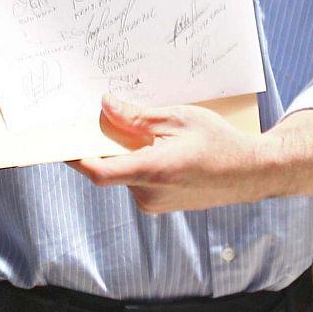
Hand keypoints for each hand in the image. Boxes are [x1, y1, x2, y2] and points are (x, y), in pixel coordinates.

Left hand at [70, 95, 272, 212]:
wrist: (249, 172)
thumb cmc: (218, 142)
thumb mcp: (178, 118)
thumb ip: (137, 116)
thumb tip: (105, 106)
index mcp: (152, 170)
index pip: (99, 171)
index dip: (75, 157)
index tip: (62, 140)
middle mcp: (149, 193)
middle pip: (111, 168)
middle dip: (107, 145)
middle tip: (107, 117)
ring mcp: (154, 203)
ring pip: (125, 174)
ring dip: (127, 153)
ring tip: (149, 131)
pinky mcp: (161, 205)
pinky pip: (138, 181)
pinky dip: (139, 163)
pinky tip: (158, 147)